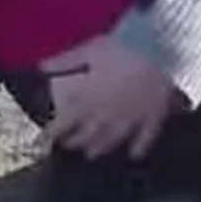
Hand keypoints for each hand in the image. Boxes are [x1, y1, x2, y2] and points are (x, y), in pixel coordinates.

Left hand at [37, 33, 179, 158]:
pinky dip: (139, 148)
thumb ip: (64, 61)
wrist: (158, 48)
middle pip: (86, 137)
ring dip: (99, 149)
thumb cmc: (120, 46)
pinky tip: (134, 155)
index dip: (49, 136)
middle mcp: (105, 116)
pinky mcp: (153, 118)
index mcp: (86, 100)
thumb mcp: (87, 49)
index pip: (62, 125)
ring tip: (92, 154)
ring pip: (111, 142)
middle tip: (67, 145)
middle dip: (74, 143)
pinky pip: (145, 139)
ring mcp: (130, 119)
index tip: (41, 145)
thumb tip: (41, 66)